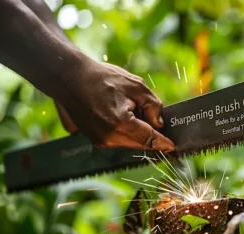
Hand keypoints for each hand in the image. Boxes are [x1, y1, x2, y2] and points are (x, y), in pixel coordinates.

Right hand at [57, 58, 174, 151]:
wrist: (70, 78)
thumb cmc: (102, 78)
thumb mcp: (135, 86)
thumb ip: (153, 106)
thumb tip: (159, 123)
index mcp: (121, 124)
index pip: (149, 139)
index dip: (163, 143)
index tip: (174, 147)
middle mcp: (109, 137)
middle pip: (140, 144)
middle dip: (152, 135)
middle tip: (158, 122)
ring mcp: (100, 140)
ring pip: (130, 143)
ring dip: (138, 132)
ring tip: (133, 110)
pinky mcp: (95, 139)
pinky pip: (118, 140)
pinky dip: (126, 132)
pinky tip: (123, 115)